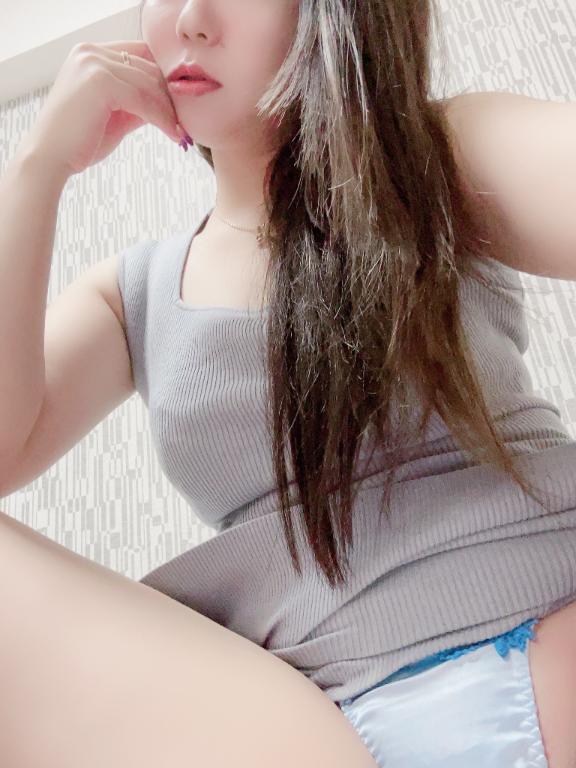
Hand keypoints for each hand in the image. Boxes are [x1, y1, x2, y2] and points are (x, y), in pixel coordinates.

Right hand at [19, 40, 182, 176]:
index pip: (140, 55)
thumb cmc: (80, 141)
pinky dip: (163, 119)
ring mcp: (94, 63)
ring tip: (180, 133)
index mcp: (90, 54)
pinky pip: (144, 100)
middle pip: (148, 68)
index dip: (162, 80)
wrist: (51, 158)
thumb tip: (166, 104)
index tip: (177, 107)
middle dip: (170, 97)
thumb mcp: (114, 115)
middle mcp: (90, 52)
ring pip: (149, 84)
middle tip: (184, 123)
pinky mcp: (100, 82)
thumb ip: (137, 103)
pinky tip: (173, 135)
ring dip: (170, 111)